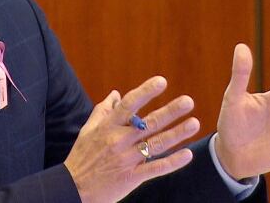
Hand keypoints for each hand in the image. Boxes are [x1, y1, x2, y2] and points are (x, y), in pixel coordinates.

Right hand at [64, 76, 200, 202]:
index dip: (146, 92)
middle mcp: (119, 141)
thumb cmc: (82, 156)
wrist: (74, 188)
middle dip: (170, 111)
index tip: (161, 81)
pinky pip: (155, 168)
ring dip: (177, 133)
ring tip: (194, 123)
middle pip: (148, 123)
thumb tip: (117, 94)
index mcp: (108, 127)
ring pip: (156, 144)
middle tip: (188, 101)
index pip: (130, 105)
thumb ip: (103, 110)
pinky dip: (172, 162)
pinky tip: (187, 154)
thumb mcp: (88, 130)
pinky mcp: (132, 178)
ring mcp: (127, 160)